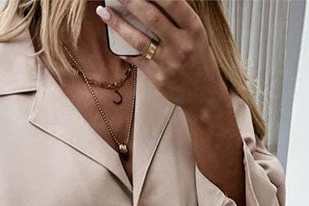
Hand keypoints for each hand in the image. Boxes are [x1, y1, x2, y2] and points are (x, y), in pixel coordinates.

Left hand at [95, 0, 227, 112]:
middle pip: (151, 17)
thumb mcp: (196, 34)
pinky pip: (136, 60)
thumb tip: (152, 2)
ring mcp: (169, 62)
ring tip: (104, 12)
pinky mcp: (159, 78)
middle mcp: (182, 44)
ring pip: (139, 39)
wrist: (204, 94)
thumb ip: (177, 17)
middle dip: (130, 1)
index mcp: (194, 28)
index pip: (172, 2)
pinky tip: (114, 42)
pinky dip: (123, 50)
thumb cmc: (198, 60)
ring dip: (118, 24)